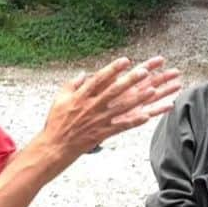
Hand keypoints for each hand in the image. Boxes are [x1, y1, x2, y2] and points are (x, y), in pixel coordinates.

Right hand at [43, 56, 180, 156]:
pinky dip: (134, 122)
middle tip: (144, 71)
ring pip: (122, 108)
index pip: (100, 79)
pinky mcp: (102, 133)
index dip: (113, 69)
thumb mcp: (59, 99)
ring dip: (138, 99)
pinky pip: (121, 126)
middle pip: (114, 91)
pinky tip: (147, 116)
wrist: (55, 146)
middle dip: (130, 80)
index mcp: (81, 96)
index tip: (125, 60)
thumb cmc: (57, 122)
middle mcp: (92, 106)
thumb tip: (83, 74)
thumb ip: (72, 84)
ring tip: (153, 91)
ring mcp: (98, 120)